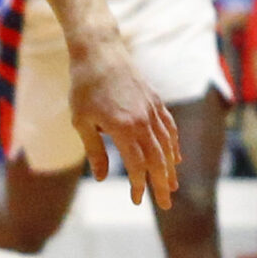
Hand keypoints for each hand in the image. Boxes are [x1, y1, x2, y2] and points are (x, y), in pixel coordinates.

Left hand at [67, 29, 181, 206]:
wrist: (99, 52)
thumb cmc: (84, 88)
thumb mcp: (82, 122)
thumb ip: (95, 151)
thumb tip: (102, 178)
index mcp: (123, 128)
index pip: (138, 166)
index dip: (139, 186)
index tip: (137, 200)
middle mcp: (143, 121)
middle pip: (158, 160)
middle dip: (162, 184)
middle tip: (166, 204)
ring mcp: (153, 110)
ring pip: (167, 145)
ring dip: (170, 167)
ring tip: (171, 185)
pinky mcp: (156, 101)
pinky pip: (169, 128)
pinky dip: (174, 145)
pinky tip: (174, 158)